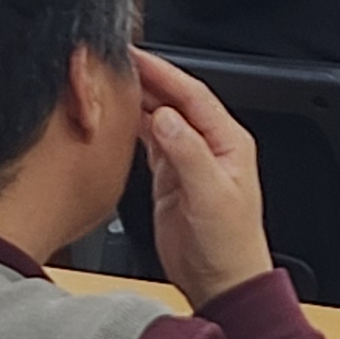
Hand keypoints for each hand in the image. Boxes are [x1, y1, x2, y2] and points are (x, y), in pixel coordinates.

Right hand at [134, 51, 275, 302]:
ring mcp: (188, 160)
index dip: (163, 73)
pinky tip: (116, 118)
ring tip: (109, 82)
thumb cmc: (230, 244)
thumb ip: (188, 154)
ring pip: (159, 118)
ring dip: (137, 100)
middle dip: (146, 79)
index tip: (136, 56)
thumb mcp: (211, 195)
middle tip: (113, 62)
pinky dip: (132, 127)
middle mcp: (208, 145)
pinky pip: (149, 142)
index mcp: (228, 141)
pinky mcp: (170, 178)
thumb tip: (164, 117)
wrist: (221, 282)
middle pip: (173, 100)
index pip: (192, 95)